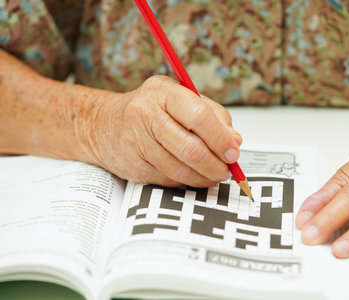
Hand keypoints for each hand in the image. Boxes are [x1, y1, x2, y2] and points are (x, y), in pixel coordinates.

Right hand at [75, 75, 241, 186]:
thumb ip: (212, 115)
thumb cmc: (149, 110)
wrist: (103, 125)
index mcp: (163, 92)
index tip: (233, 151)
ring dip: (204, 177)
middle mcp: (146, 114)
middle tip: (227, 169)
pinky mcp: (133, 167)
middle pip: (191, 149)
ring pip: (181, 170)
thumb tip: (235, 140)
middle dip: (216, 165)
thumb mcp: (181, 99)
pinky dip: (186, 182)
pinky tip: (191, 175)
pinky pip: (169, 181)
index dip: (220, 138)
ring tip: (214, 175)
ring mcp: (137, 143)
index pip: (199, 116)